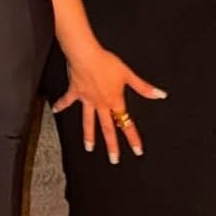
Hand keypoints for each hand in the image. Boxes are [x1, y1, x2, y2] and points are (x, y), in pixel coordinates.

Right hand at [53, 45, 166, 163]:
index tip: (137, 150)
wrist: (86, 55)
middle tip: (114, 159)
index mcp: (114, 101)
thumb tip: (159, 95)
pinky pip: (67, 101)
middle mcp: (100, 104)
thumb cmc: (106, 62)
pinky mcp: (75, 92)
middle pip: (107, 128)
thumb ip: (143, 87)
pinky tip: (55, 110)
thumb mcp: (128, 74)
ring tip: (89, 148)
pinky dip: (60, 105)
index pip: (126, 122)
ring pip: (88, 122)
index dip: (133, 137)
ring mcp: (86, 100)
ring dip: (89, 136)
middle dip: (112, 145)